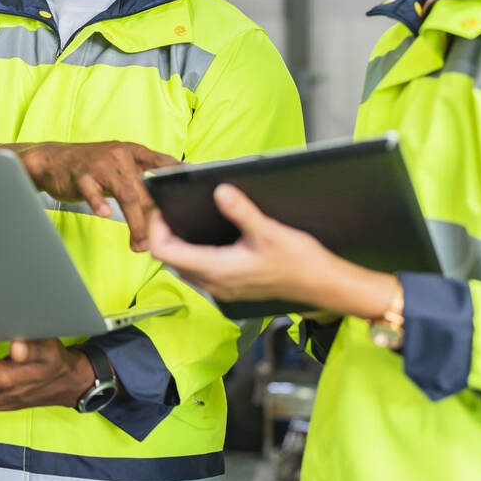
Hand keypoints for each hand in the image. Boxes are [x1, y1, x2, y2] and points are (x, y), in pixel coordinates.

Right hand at [2, 141, 177, 250]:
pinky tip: (104, 215)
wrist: (51, 160)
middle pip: (145, 190)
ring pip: (125, 194)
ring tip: (140, 244)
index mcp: (132, 152)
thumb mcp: (117, 167)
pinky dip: (99, 202)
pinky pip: (93, 191)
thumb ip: (138, 179)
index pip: (162, 162)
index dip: (179, 175)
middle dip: (154, 219)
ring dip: (135, 222)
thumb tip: (162, 204)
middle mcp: (120, 155)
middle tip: (160, 242)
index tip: (194, 193)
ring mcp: (100, 164)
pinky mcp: (81, 174)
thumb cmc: (89, 167)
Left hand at [148, 183, 396, 317]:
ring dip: (178, 243)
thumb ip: (241, 211)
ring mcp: (222, 288)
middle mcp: (214, 283)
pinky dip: (193, 251)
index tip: (162, 207)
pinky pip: (199, 270)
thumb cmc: (300, 262)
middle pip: (170, 259)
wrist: (324, 286)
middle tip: (169, 208)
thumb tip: (219, 191)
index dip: (156, 228)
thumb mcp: (269, 231)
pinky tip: (205, 235)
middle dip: (164, 233)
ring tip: (183, 217)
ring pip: (183, 266)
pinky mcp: (231, 287)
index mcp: (217, 270)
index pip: (165, 252)